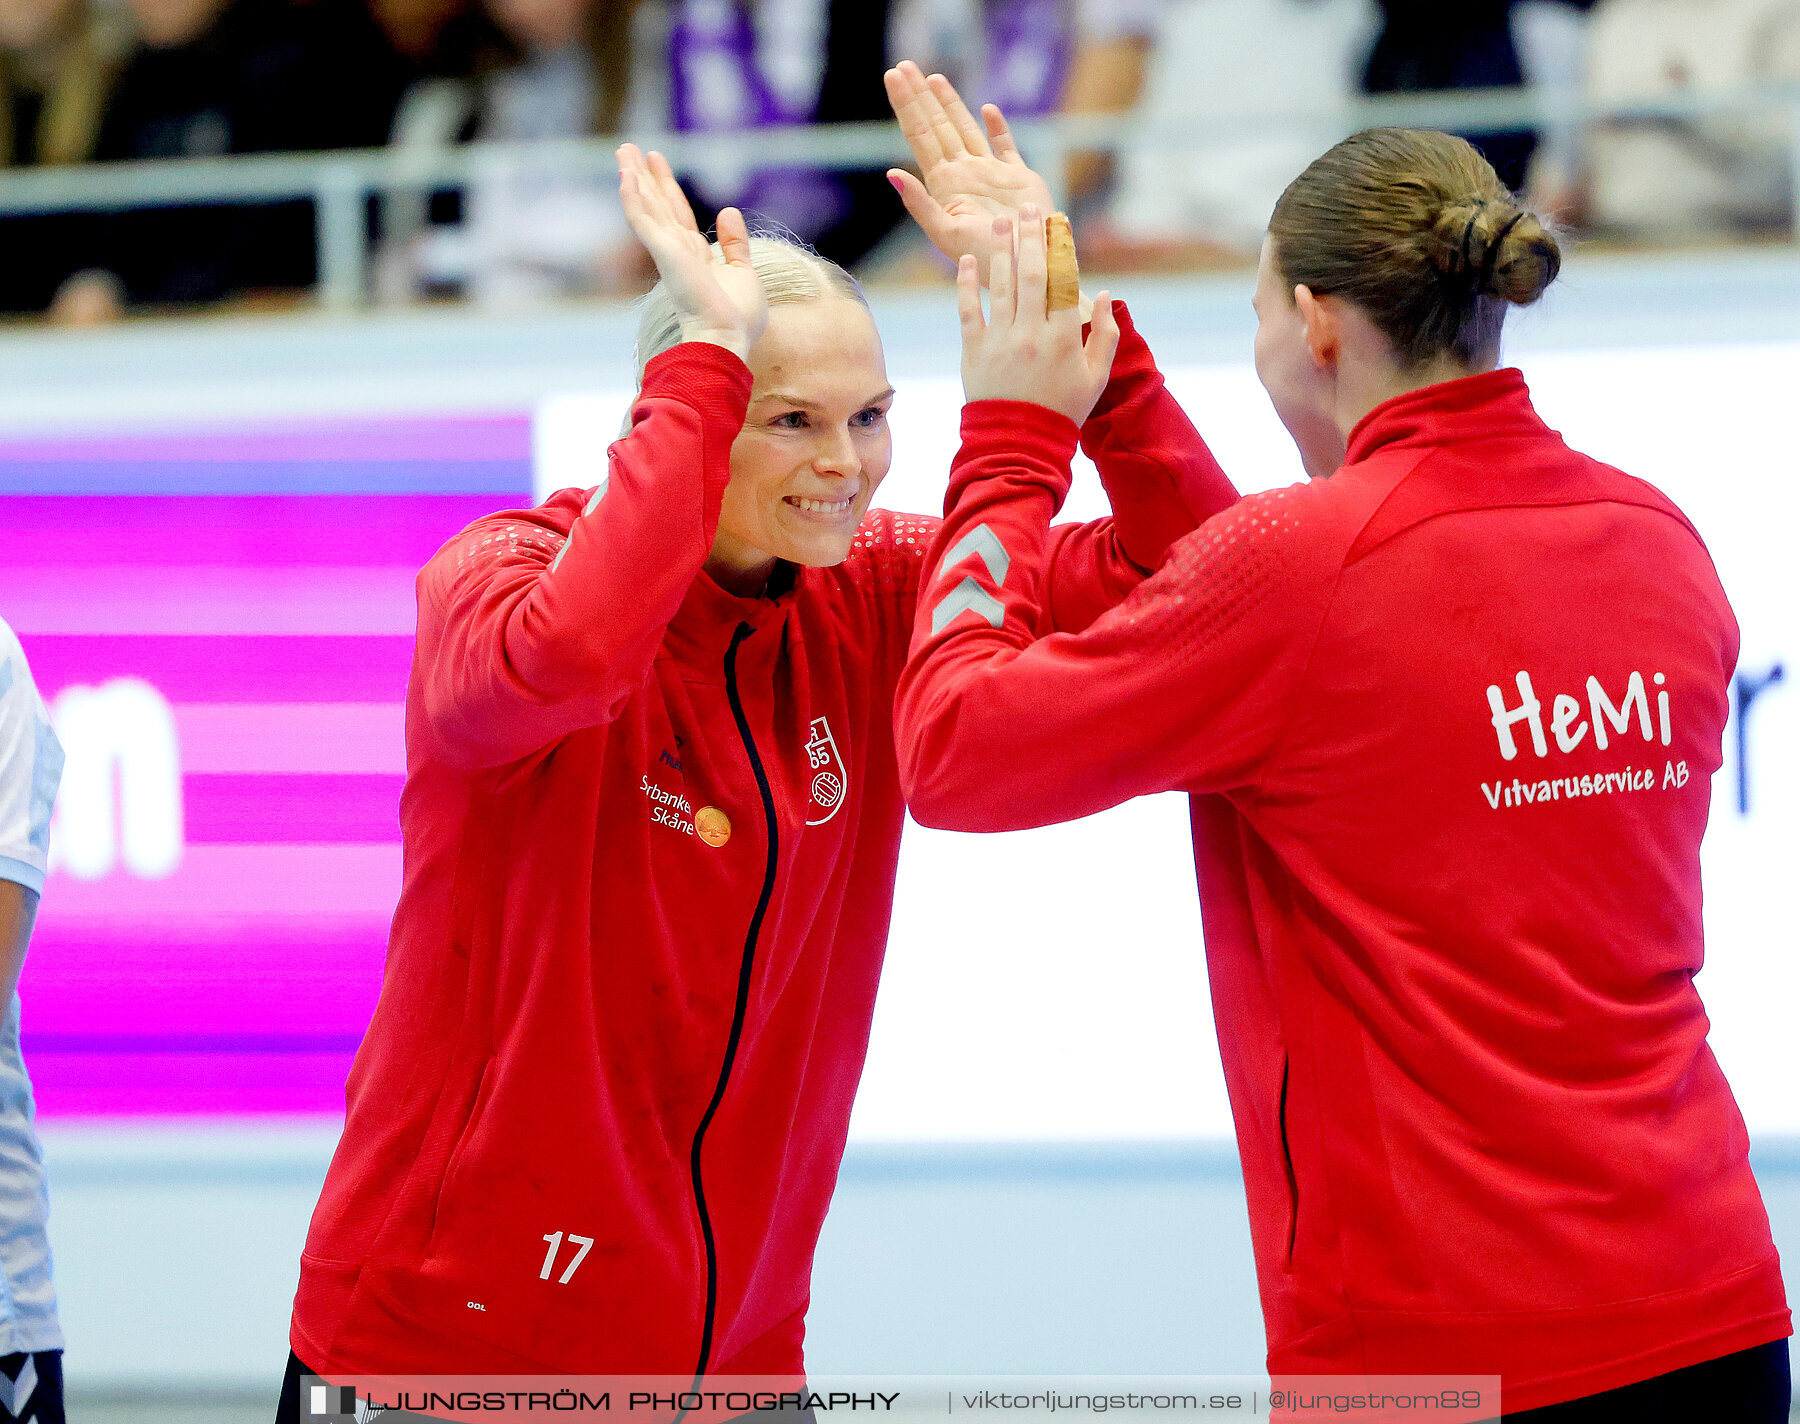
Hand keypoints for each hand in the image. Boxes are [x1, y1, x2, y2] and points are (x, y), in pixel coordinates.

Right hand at [617, 143, 767, 359]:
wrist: (727, 339)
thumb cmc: (737, 318)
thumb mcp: (744, 272)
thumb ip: (736, 244)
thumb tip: (729, 210)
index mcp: (694, 257)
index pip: (677, 215)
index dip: (667, 188)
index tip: (657, 162)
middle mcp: (677, 252)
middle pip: (657, 205)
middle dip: (644, 176)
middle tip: (629, 148)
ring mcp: (668, 253)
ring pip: (647, 207)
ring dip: (634, 178)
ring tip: (624, 150)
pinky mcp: (664, 254)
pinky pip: (643, 221)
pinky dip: (633, 199)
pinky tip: (624, 176)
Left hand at [885, 61, 1078, 308]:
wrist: (1027, 269)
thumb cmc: (984, 259)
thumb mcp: (945, 233)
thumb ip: (919, 203)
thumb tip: (891, 173)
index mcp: (944, 184)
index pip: (920, 134)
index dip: (907, 104)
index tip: (893, 75)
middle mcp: (963, 174)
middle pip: (937, 126)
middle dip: (920, 96)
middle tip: (904, 66)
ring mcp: (990, 174)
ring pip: (966, 130)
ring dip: (950, 104)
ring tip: (934, 78)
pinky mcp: (1018, 179)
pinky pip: (1005, 147)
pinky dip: (997, 128)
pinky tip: (987, 110)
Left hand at [959, 208, 1118, 427]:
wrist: (1019, 444)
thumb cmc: (1063, 409)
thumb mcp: (1096, 377)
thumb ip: (1105, 335)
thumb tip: (1105, 293)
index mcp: (1064, 338)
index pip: (1063, 281)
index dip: (1061, 247)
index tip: (1059, 222)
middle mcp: (1032, 334)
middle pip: (1031, 274)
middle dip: (1031, 237)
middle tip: (1029, 208)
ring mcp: (1001, 341)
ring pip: (1001, 285)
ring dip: (1001, 249)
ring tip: (1002, 221)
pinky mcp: (975, 350)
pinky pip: (969, 310)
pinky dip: (966, 283)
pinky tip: (966, 260)